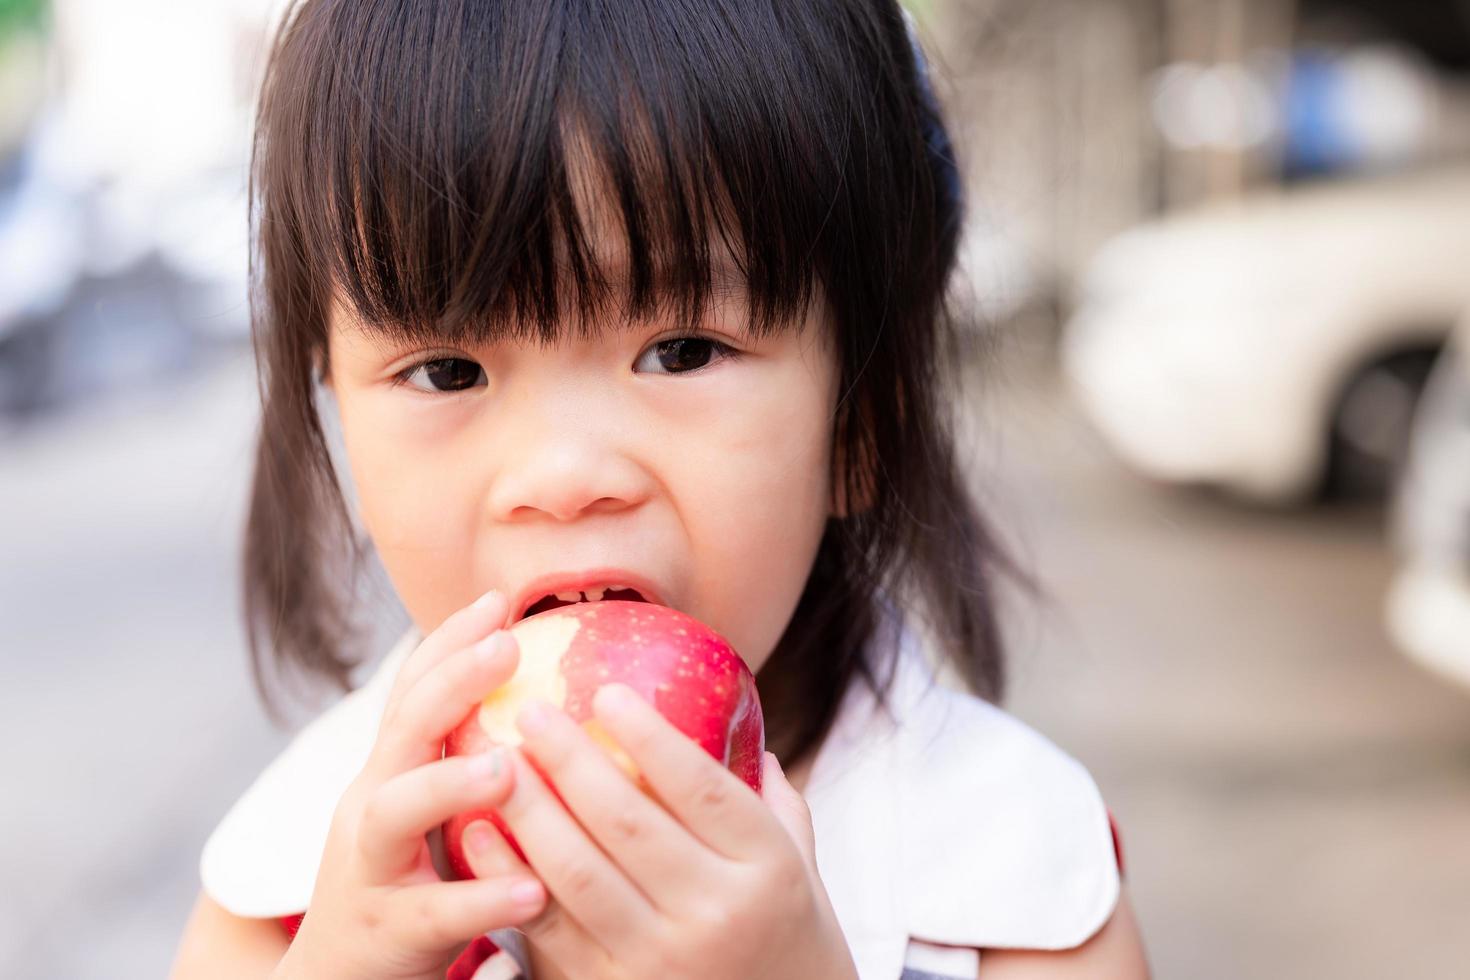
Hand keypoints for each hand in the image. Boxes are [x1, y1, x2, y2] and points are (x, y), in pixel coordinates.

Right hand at [276, 592, 549, 979]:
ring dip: (449, 783)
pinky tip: (531, 889)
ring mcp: (370, 870)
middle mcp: (371, 809)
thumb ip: (473, 765)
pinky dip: (480, 899)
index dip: (451, 641)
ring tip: (508, 768)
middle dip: (451, 682)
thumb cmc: (408, 892)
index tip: (501, 598)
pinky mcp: (385, 933)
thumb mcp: (432, 819)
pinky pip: (433, 913)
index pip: (415, 691)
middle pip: (402, 731)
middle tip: (507, 646)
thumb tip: (553, 709)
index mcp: (391, 774)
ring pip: (395, 814)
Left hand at [461, 684, 858, 979]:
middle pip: (627, 821)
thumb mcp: (804, 874)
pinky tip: (479, 832)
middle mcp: (713, 913)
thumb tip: (748, 734)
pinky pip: (548, 927)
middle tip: (530, 711)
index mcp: (767, 869)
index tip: (607, 692)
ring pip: (578, 871)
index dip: (652, 736)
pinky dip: (507, 875)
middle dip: (570, 758)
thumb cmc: (792, 946)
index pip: (702, 788)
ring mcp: (659, 960)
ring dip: (529, 809)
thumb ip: (776, 806)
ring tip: (496, 761)